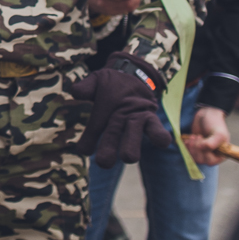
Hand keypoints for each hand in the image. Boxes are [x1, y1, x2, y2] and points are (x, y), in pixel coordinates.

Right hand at [70, 52, 170, 167]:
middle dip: (108, 150)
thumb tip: (75, 92)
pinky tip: (162, 141)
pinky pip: (154, 127)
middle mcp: (118, 124)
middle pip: (112, 138)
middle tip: (104, 163)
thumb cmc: (112, 82)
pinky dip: (158, 135)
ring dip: (131, 145)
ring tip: (129, 158)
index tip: (84, 150)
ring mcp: (135, 121)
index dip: (88, 142)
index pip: (93, 131)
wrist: (135, 76)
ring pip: (133, 134)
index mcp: (102, 118)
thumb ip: (86, 86)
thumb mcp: (96, 81)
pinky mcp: (150, 117)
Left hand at [182, 106, 230, 165]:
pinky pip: (187, 152)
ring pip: (192, 157)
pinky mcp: (194, 147)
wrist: (207, 114)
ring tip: (193, 136)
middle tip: (197, 136)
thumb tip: (201, 148)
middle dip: (195, 149)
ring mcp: (202, 151)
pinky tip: (187, 139)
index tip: (203, 140)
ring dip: (190, 147)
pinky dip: (185, 146)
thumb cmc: (215, 124)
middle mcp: (211, 155)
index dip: (204, 153)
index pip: (210, 161)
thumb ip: (212, 143)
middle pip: (200, 160)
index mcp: (220, 154)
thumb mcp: (218, 134)